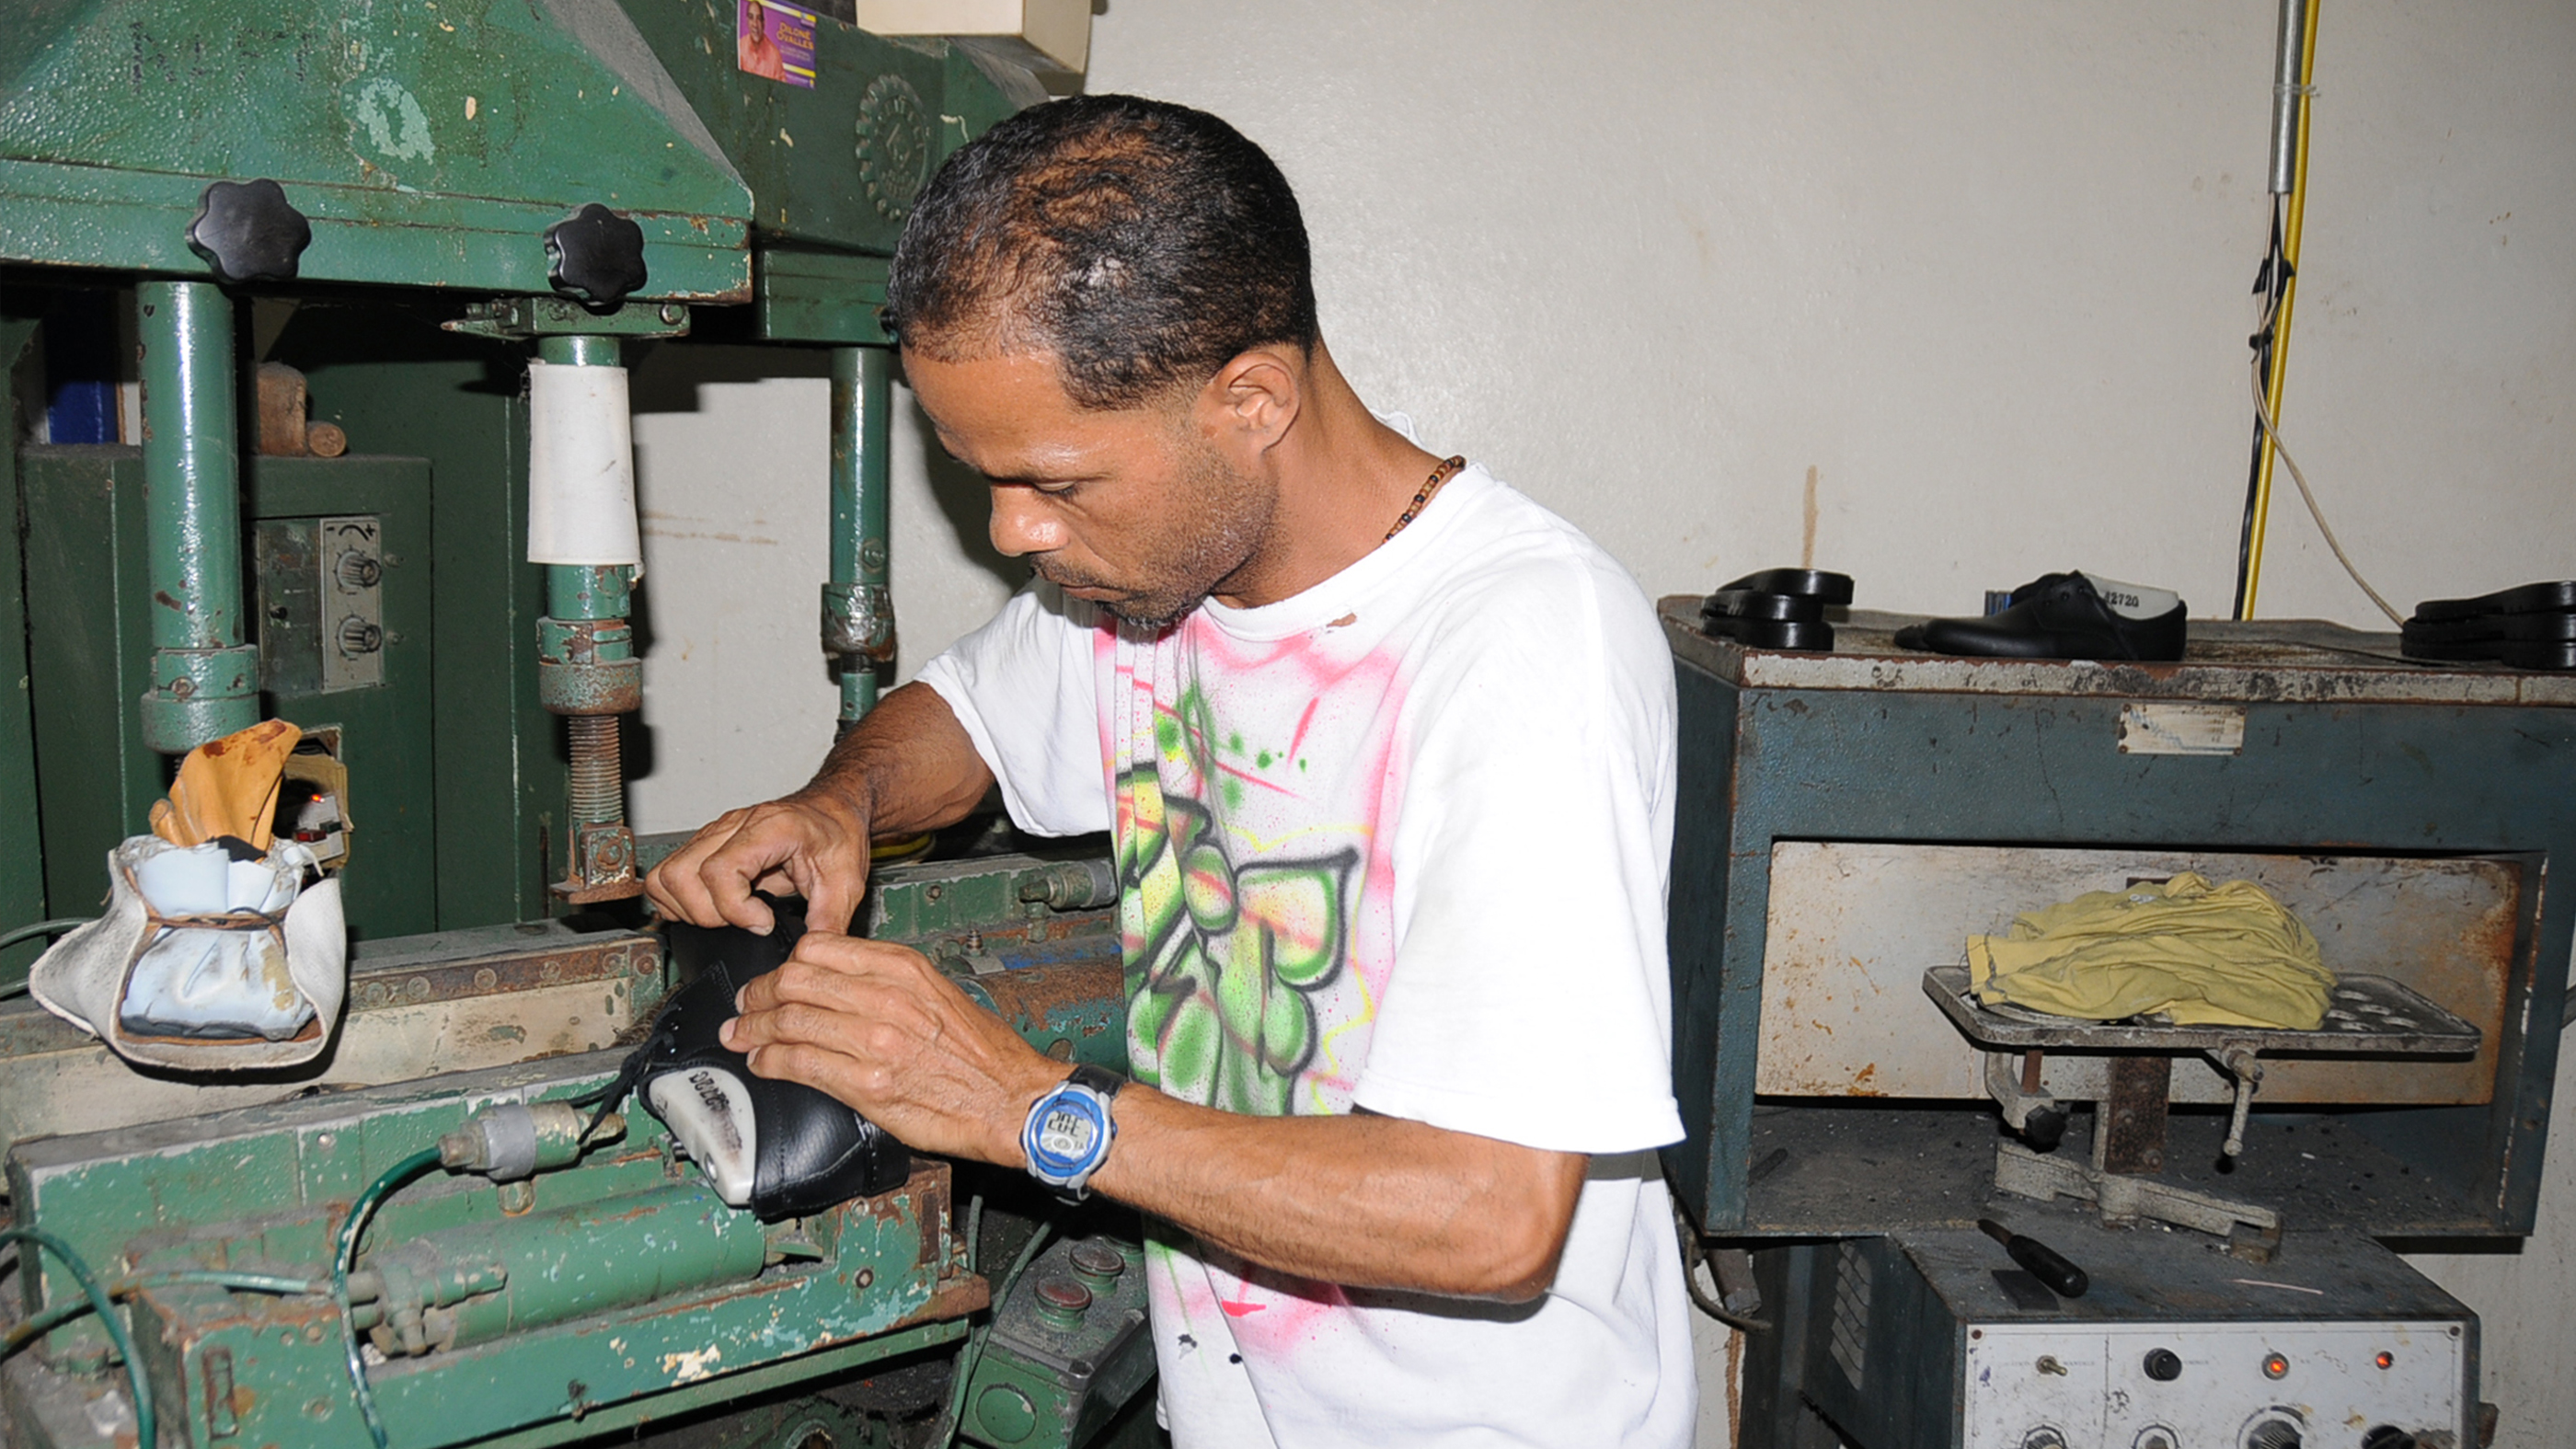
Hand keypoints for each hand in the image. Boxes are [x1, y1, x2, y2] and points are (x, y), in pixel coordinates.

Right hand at [643, 790, 872, 934]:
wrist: (833, 809)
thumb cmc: (838, 834)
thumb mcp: (845, 882)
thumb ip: (827, 923)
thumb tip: (805, 960)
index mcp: (770, 828)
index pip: (720, 871)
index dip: (735, 909)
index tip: (763, 923)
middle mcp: (733, 825)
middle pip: (681, 875)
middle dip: (706, 915)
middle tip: (741, 923)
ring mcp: (714, 832)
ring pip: (666, 875)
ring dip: (686, 909)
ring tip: (725, 917)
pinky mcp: (706, 844)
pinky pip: (668, 875)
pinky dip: (678, 900)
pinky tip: (712, 909)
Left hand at [719, 934, 1058, 1164]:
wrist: (1013, 1099)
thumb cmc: (983, 1053)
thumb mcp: (937, 991)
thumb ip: (887, 981)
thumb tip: (836, 982)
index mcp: (902, 968)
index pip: (819, 948)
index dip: (783, 963)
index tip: (773, 977)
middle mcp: (885, 997)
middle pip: (794, 981)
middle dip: (758, 994)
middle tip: (746, 1006)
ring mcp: (874, 1042)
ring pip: (789, 1022)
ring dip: (754, 1031)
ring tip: (742, 1037)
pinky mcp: (867, 1085)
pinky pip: (800, 1065)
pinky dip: (770, 1063)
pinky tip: (762, 1064)